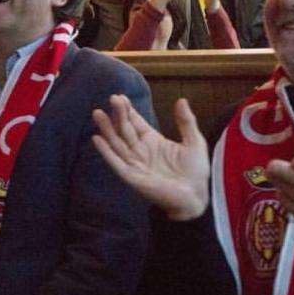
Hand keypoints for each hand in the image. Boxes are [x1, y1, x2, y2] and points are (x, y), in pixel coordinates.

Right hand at [92, 95, 209, 220]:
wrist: (196, 198)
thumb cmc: (195, 173)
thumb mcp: (194, 142)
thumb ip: (186, 122)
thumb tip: (181, 100)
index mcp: (153, 141)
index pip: (136, 123)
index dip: (128, 110)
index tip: (120, 97)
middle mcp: (140, 151)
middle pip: (124, 129)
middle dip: (118, 114)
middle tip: (112, 98)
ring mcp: (134, 163)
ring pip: (116, 143)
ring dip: (106, 129)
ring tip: (98, 113)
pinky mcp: (131, 176)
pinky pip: (115, 162)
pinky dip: (105, 151)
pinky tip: (97, 138)